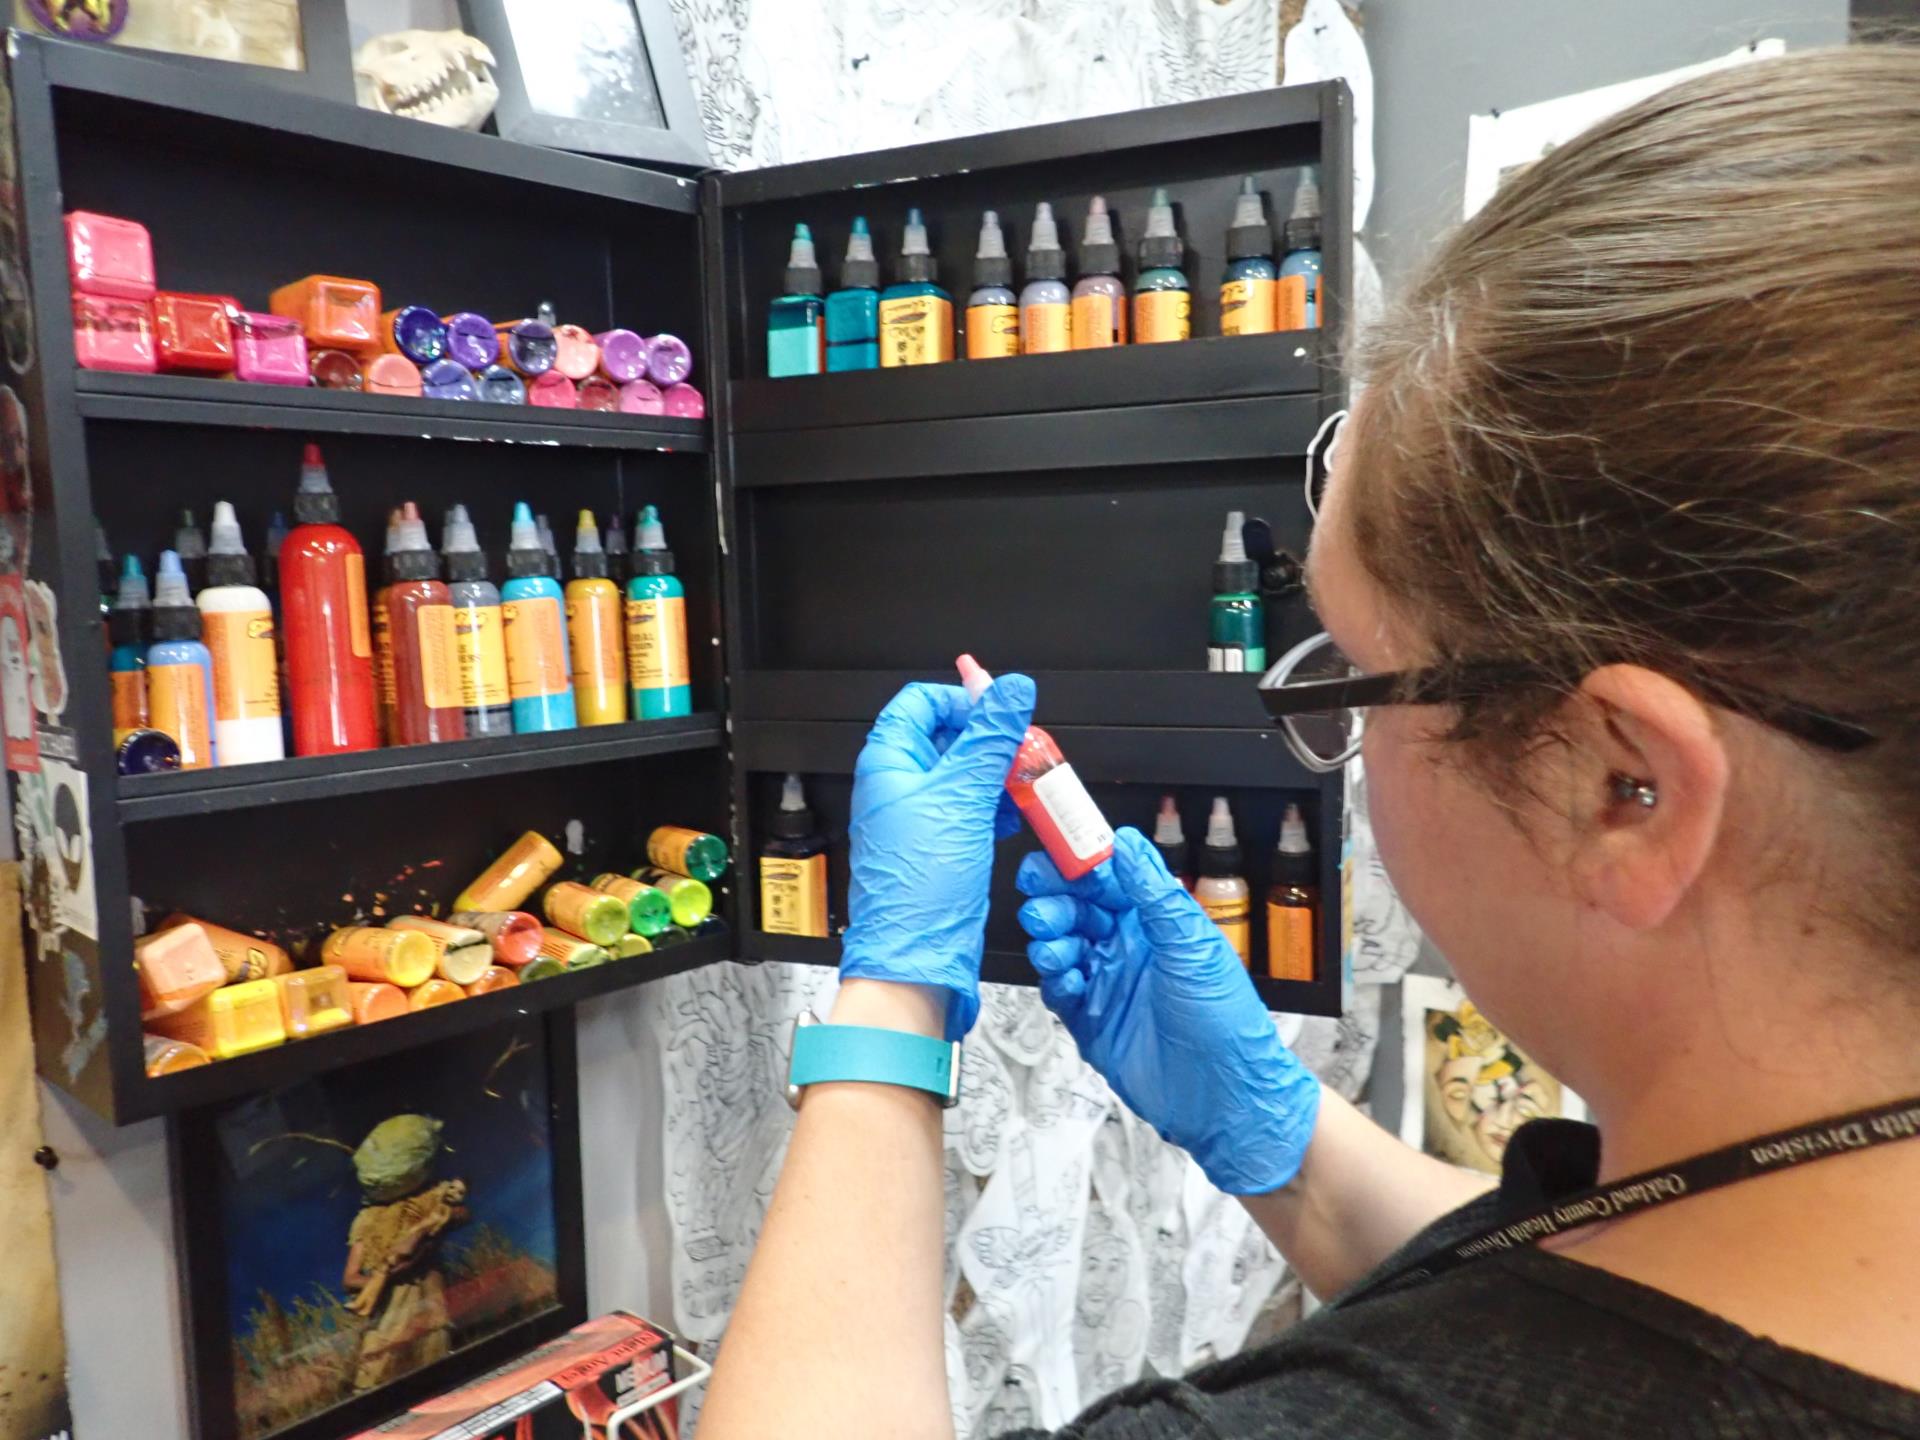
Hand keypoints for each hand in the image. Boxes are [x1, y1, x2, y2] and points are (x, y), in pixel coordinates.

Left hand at [840, 676, 1034, 1040]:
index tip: (1000, 711)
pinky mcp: (940, 845)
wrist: (917, 957)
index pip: (921, 702)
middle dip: (990, 740)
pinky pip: (970, 809)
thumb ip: (991, 738)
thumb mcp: (963, 796)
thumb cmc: (918, 887)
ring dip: (997, 773)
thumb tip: (1011, 689)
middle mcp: (898, 786)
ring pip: (963, 774)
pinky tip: (1016, 812)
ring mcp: (918, 817)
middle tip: (1024, 747)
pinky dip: (995, 804)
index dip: (963, 699)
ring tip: (1027, 781)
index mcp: (887, 762)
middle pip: (947, 736)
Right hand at [1017, 827, 1321, 1193]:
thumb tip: (1127, 843)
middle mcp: (1129, 947)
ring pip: (1061, 945)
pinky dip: (1055, 981)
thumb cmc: (1226, 1021)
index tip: (1054, 853)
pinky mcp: (1092, 1020)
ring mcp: (1108, 983)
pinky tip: (1066, 981)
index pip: (1107, 878)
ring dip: (1051, 940)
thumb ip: (1155, 894)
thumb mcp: (1193, 945)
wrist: (1222, 1098)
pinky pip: (1059, 989)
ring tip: (1057, 950)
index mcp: (1155, 921)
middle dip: (1053, 901)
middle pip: (1075, 908)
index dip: (1078, 864)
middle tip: (1042, 904)